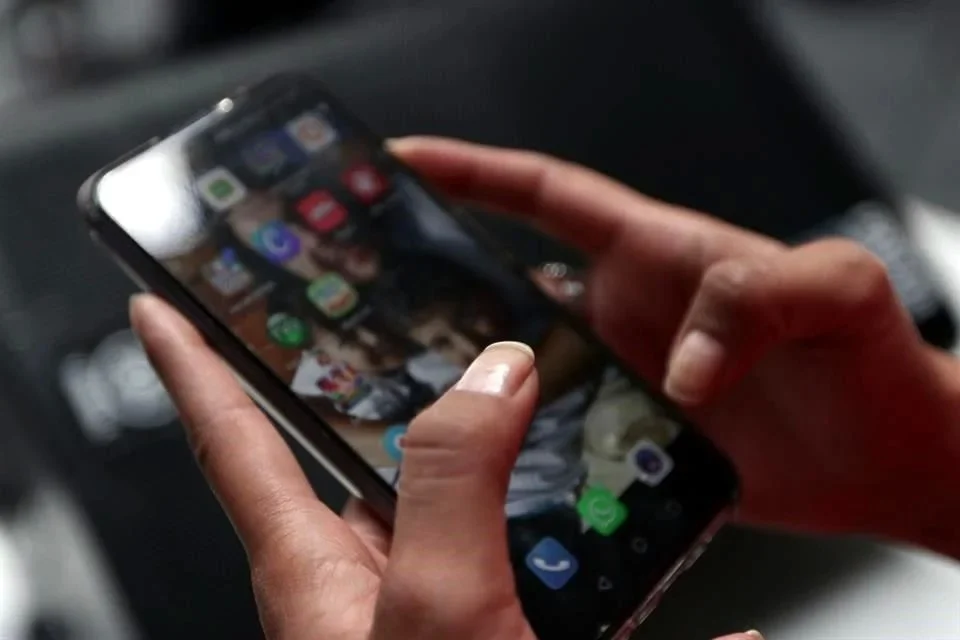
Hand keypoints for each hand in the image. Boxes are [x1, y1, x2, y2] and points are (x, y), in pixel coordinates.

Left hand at [131, 294, 538, 639]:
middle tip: (382, 313)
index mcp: (308, 567)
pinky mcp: (460, 619)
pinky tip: (548, 479)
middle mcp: (351, 579)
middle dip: (361, 379)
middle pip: (344, 450)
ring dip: (464, 438)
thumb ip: (455, 483)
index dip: (190, 365)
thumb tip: (491, 371)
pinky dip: (506, 490)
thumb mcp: (438, 605)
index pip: (230, 439)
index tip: (157, 307)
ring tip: (508, 384)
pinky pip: (476, 530)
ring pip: (426, 488)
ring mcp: (408, 600)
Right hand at [392, 137, 959, 551]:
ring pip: (521, 367)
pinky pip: (553, 435)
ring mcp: (622, 376)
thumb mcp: (838, 296)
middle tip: (371, 287)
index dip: (474, 173)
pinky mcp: (628, 439)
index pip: (549, 196)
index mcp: (658, 254)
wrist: (889, 460)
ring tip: (407, 391)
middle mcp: (627, 313)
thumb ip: (764, 297)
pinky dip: (518, 448)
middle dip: (438, 277)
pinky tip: (489, 474)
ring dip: (473, 376)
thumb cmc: (872, 364)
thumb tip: (683, 366)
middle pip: (509, 282)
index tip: (407, 161)